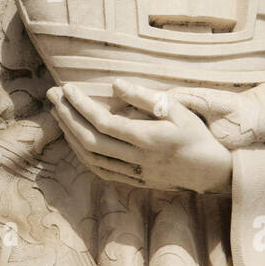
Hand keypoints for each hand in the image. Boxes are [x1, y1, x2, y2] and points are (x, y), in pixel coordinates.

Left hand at [47, 80, 232, 193]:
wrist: (212, 172)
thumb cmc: (196, 135)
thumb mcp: (178, 109)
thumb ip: (145, 97)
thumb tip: (116, 85)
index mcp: (148, 139)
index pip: (104, 122)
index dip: (80, 105)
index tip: (67, 88)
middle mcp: (137, 159)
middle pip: (91, 140)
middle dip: (66, 117)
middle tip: (52, 96)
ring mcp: (134, 173)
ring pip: (91, 158)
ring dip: (70, 135)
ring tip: (59, 114)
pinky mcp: (134, 181)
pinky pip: (100, 170)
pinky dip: (82, 154)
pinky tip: (75, 139)